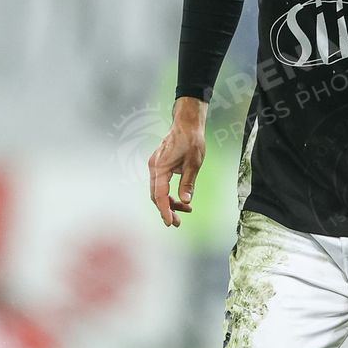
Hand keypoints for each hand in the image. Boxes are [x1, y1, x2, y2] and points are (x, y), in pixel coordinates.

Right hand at [148, 97, 208, 227]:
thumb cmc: (191, 141)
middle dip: (166, 210)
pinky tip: (181, 199)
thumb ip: (188, 183)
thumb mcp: (193, 164)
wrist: (186, 124)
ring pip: (158, 191)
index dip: (164, 210)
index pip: (159, 194)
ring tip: (186, 210)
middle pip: (156, 195)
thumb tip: (185, 201)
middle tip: (178, 223)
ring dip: (169, 203)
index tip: (170, 222)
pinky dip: (168, 193)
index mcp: (160, 167)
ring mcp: (155, 167)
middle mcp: (154, 168)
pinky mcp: (159, 166)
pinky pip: (160, 184)